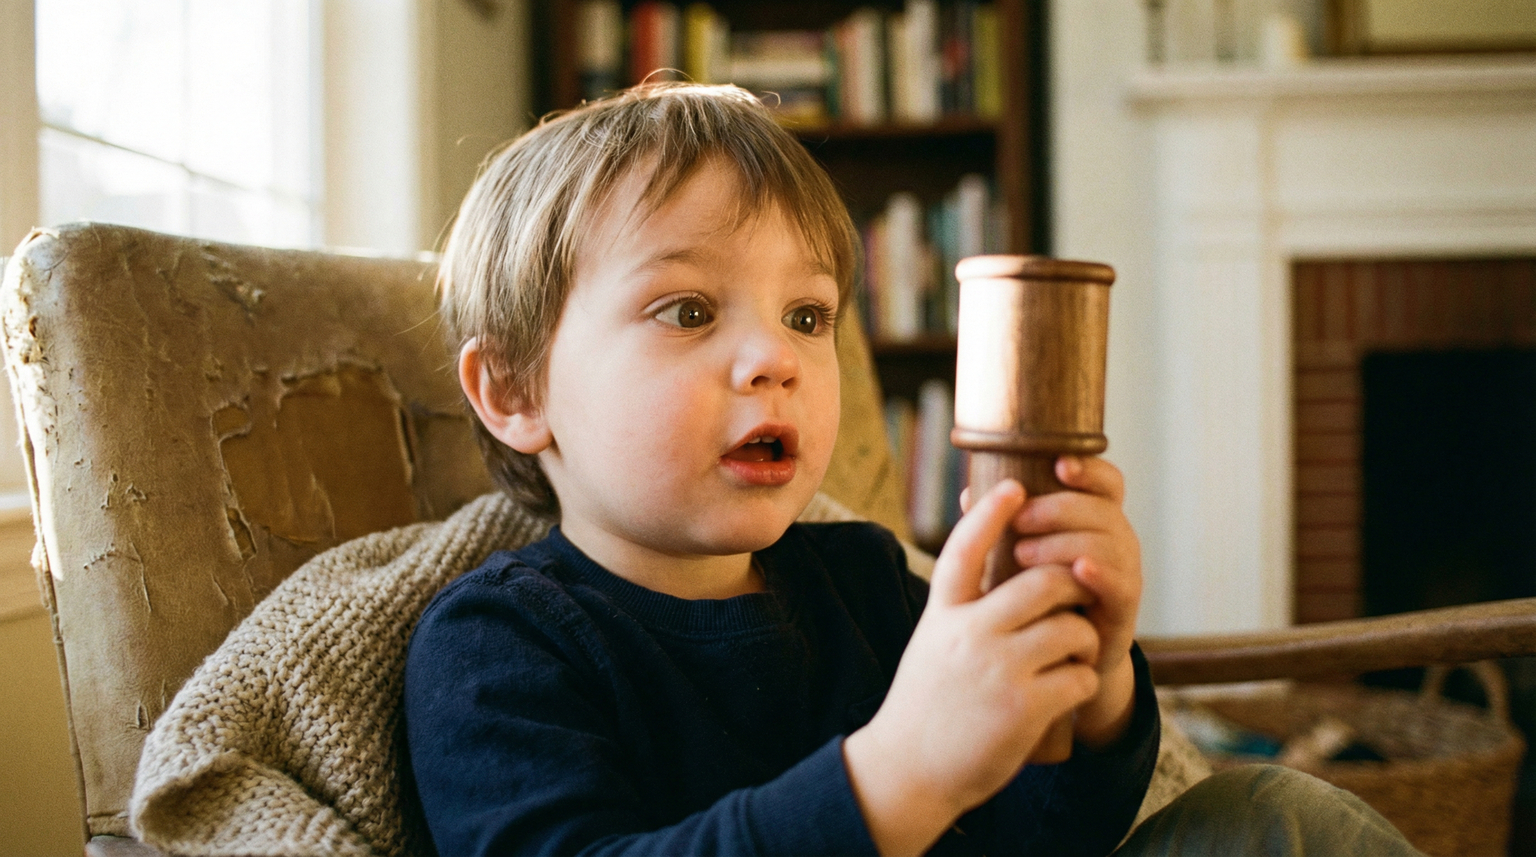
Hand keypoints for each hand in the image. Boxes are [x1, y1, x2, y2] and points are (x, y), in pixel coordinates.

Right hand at [843, 480, 1101, 855]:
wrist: (908, 770)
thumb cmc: (926, 702)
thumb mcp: (932, 641)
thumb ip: (960, 606)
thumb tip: (984, 560)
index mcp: (943, 614)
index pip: (964, 550)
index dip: (989, 515)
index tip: (1013, 486)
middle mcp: (968, 634)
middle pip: (1042, 582)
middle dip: (1071, 584)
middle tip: (1076, 596)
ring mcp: (998, 670)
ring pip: (1072, 629)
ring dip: (1083, 640)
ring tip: (1072, 654)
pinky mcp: (1024, 707)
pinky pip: (1081, 677)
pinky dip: (1083, 682)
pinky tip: (1066, 692)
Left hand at [994, 456, 1142, 746]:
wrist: (1052, 665)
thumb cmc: (1029, 601)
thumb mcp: (1010, 560)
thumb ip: (998, 527)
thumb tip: (968, 493)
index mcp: (1092, 520)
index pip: (1106, 482)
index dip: (1090, 468)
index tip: (1059, 464)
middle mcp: (1116, 540)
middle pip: (1104, 507)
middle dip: (1060, 507)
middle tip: (1020, 519)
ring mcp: (1124, 573)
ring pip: (1111, 542)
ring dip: (1067, 542)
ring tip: (1024, 553)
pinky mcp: (1124, 610)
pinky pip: (1122, 584)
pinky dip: (1102, 573)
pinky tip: (1078, 570)